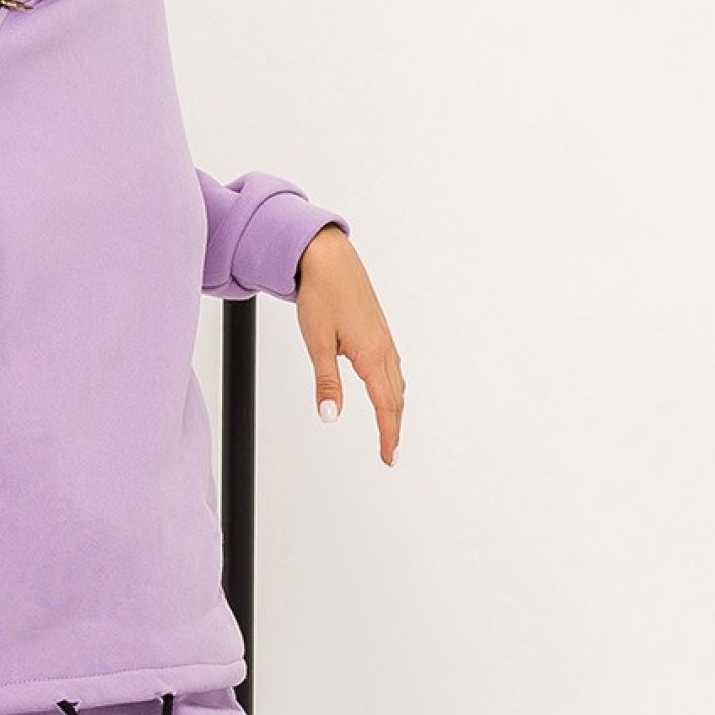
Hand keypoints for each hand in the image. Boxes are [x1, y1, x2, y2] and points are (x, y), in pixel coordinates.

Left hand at [295, 224, 402, 466]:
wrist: (328, 257)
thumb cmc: (321, 294)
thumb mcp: (317, 343)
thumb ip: (326, 383)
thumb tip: (330, 416)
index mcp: (371, 354)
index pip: (385, 406)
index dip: (388, 435)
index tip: (388, 457)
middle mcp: (383, 347)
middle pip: (396, 398)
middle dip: (395, 427)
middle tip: (390, 453)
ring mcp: (384, 338)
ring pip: (396, 382)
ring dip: (396, 409)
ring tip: (390, 429)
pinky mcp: (379, 330)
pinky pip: (393, 367)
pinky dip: (393, 387)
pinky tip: (385, 390)